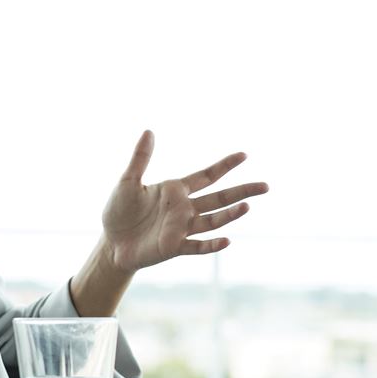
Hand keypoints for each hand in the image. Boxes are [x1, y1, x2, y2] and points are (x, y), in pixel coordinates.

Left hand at [97, 131, 268, 272]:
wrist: (111, 243)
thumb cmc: (119, 212)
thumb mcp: (128, 181)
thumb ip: (141, 158)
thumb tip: (149, 130)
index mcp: (177, 191)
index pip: (207, 176)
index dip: (225, 166)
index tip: (244, 155)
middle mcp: (185, 209)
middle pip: (219, 198)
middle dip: (242, 191)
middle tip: (265, 186)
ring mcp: (182, 228)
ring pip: (213, 220)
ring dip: (230, 214)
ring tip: (247, 206)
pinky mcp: (174, 247)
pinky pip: (197, 246)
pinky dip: (212, 245)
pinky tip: (227, 240)